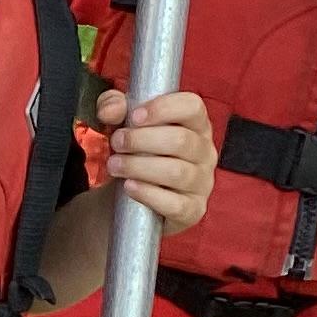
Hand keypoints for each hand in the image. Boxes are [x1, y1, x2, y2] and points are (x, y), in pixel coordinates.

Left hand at [92, 87, 215, 229]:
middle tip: (116, 143)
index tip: (134, 117)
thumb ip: (112, 106)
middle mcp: (205, 152)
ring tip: (114, 165)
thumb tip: (111, 109)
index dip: (163, 108)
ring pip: (177, 172)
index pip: (193, 107)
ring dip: (139, 167)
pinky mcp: (193, 210)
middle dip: (141, 140)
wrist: (125, 195)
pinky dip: (148, 194)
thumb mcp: (120, 122)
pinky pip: (176, 204)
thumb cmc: (133, 151)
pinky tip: (129, 187)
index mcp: (195, 124)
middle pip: (181, 140)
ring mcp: (202, 183)